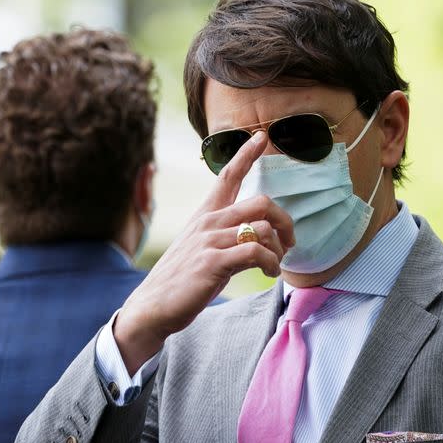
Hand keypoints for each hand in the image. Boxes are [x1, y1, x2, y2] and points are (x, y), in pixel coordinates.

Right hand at [114, 131, 294, 374]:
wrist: (153, 306)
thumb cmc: (182, 279)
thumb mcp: (202, 248)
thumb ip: (226, 236)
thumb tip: (258, 238)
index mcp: (206, 214)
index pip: (228, 175)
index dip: (246, 153)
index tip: (262, 136)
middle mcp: (209, 221)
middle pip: (261, 202)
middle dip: (284, 221)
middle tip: (289, 243)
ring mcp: (210, 240)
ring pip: (262, 228)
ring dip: (279, 249)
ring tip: (275, 265)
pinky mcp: (213, 262)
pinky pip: (256, 252)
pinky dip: (271, 263)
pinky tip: (269, 273)